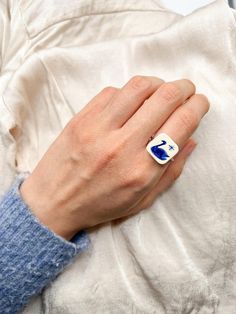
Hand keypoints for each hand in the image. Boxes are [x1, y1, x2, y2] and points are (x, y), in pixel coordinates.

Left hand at [20, 76, 208, 239]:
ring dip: (158, 83)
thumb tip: (190, 139)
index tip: (199, 103)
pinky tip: (130, 102)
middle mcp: (122, 145)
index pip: (181, 124)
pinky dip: (128, 91)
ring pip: (139, 86)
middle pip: (165, 97)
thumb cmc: (99, 205)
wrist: (53, 202)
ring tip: (160, 92)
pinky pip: (112, 91)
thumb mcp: (143, 199)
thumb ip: (171, 171)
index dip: (197, 106)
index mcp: (142, 170)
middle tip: (186, 90)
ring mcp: (98, 128)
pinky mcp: (81, 118)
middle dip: (184, 88)